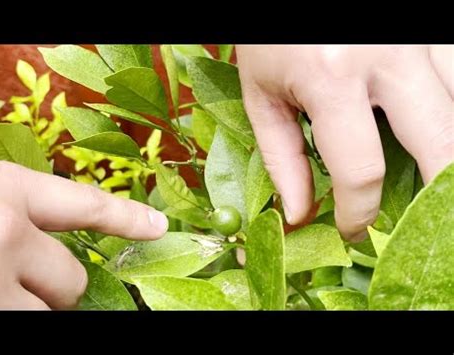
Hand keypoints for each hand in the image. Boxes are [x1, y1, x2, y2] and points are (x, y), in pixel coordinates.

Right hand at [0, 160, 167, 308]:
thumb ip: (18, 207)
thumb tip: (51, 235)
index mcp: (7, 188)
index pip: (87, 204)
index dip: (127, 218)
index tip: (158, 226)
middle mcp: (4, 233)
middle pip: (75, 278)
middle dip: (58, 285)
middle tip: (21, 276)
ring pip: (48, 312)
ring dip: (31, 306)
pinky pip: (18, 326)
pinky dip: (9, 315)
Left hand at [236, 45, 452, 240]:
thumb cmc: (269, 33)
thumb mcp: (262, 94)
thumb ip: (283, 158)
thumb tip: (302, 214)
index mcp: (333, 77)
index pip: (362, 169)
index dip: (359, 213)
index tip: (353, 230)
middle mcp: (390, 55)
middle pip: (441, 145)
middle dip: (435, 197)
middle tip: (417, 221)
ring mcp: (421, 37)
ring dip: (446, 153)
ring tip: (426, 179)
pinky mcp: (434, 30)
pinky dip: (449, 108)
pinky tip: (427, 125)